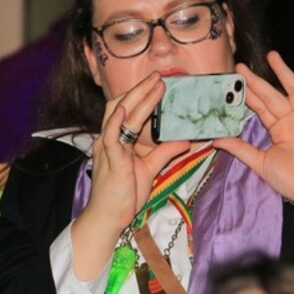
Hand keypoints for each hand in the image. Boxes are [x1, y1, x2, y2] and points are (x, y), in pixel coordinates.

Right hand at [71, 72, 188, 279]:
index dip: (141, 94)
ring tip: (154, 84)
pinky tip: (127, 108)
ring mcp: (108, 147)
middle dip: (141, 89)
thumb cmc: (124, 194)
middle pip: (122, 104)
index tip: (158, 83)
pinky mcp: (110, 158)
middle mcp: (109, 138)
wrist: (108, 217)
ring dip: (137, 97)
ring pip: (119, 114)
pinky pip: (112, 135)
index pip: (127, 109)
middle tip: (159, 76)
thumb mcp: (150, 168)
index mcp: (117, 139)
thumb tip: (185, 139)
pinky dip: (118, 120)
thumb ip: (165, 152)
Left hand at [214, 51, 293, 212]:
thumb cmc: (290, 180)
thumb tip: (215, 140)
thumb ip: (239, 148)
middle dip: (256, 81)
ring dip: (284, 72)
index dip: (247, 94)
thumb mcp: (259, 162)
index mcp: (278, 129)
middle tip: (241, 65)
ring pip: (293, 90)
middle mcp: (291, 120)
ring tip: (272, 55)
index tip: (234, 81)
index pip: (260, 107)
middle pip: (271, 95)